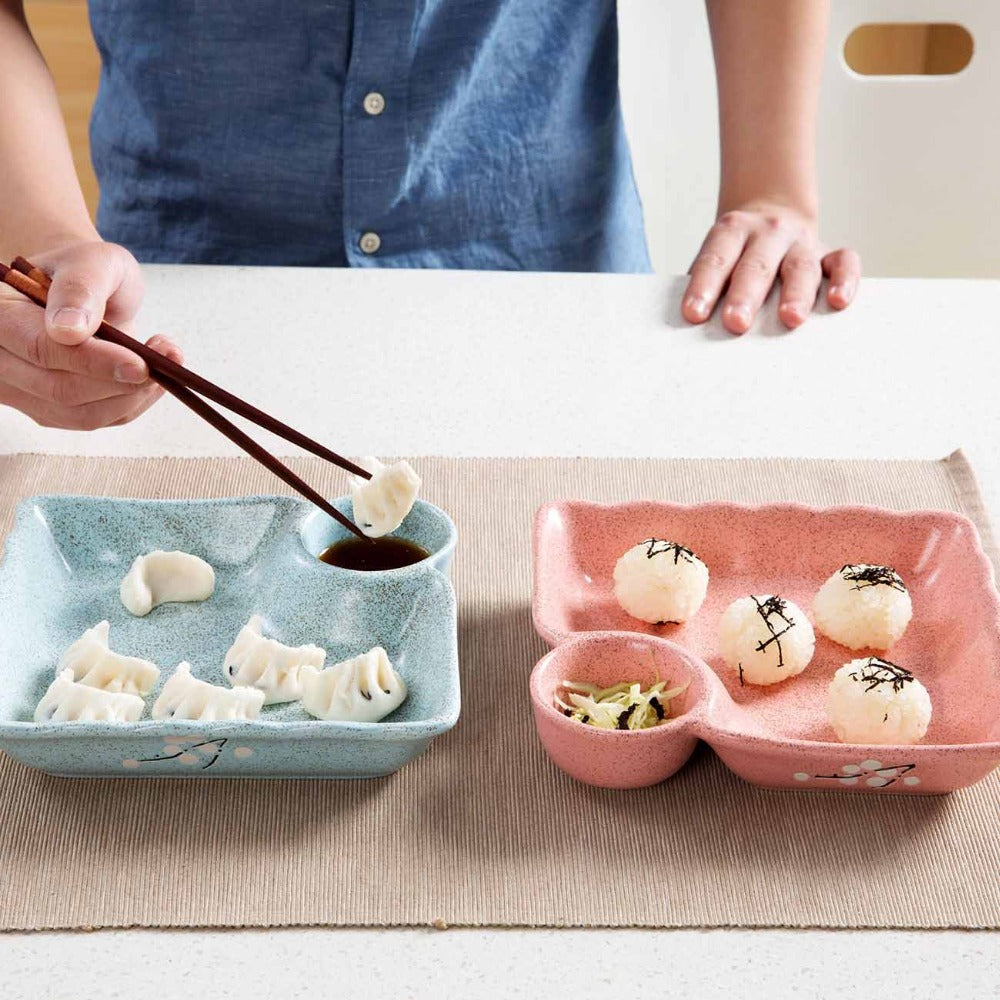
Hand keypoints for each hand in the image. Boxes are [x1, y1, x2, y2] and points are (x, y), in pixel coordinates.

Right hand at [0, 240, 181, 429]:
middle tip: (169, 356)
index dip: (92, 361)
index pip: (39, 348)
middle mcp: (1, 357)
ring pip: (82, 414)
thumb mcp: (92, 261)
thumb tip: (69, 330)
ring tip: (166, 359)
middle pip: (60, 389)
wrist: (83, 293)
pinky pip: (97, 419)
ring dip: (134, 395)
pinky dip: (133, 403)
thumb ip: (81, 287)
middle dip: (122, 381)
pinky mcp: (50, 410)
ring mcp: (21, 390)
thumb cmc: (86, 273)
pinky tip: (152, 378)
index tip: (140, 365)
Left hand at [681, 204, 860, 333]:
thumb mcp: (716, 259)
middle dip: (745, 295)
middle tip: (735, 323)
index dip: (703, 286)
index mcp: (732, 232)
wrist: (770, 219)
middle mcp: (768, 234)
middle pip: (756, 265)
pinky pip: (844, 262)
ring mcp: (801, 243)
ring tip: (790, 318)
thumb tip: (693, 326)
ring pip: (800, 266)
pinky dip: (845, 279)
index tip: (693, 314)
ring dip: (795, 294)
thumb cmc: (735, 255)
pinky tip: (837, 301)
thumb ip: (706, 286)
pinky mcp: (828, 254)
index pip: (715, 259)